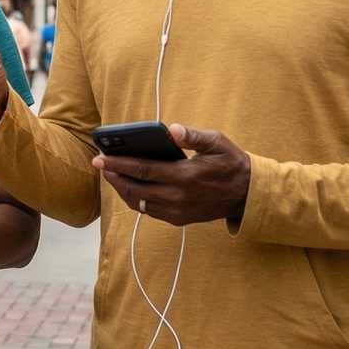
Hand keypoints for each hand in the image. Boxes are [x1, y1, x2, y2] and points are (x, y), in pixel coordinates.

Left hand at [93, 124, 251, 226]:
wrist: (248, 194)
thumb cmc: (230, 163)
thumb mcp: (217, 142)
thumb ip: (193, 136)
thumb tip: (173, 129)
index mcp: (184, 176)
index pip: (142, 170)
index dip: (117, 164)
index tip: (99, 157)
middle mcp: (178, 197)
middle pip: (134, 188)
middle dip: (113, 176)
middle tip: (100, 164)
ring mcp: (178, 211)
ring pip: (139, 203)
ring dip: (122, 189)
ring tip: (112, 174)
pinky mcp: (179, 219)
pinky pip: (149, 211)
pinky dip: (136, 200)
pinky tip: (130, 186)